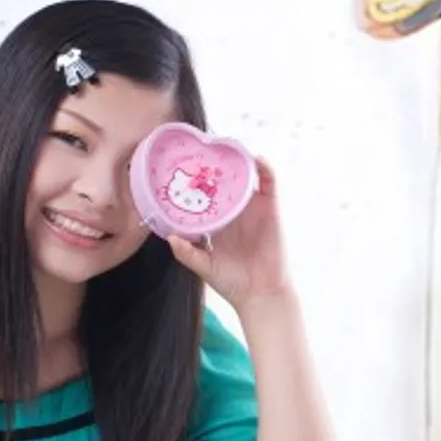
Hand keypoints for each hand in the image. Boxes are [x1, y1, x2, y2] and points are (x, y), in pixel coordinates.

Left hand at [167, 156, 291, 310]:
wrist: (260, 294)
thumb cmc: (232, 282)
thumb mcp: (203, 266)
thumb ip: (187, 252)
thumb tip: (170, 236)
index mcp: (217, 221)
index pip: (205, 194)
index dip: (196, 180)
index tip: (182, 166)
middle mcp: (235, 211)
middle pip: (224, 179)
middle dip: (214, 164)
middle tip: (201, 149)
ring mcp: (253, 207)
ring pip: (246, 175)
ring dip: (238, 160)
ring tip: (226, 146)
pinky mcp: (271, 208)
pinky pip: (269, 182)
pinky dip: (264, 167)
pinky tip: (254, 159)